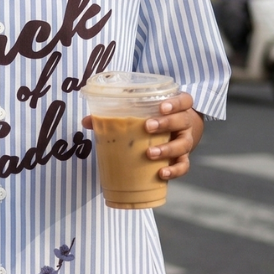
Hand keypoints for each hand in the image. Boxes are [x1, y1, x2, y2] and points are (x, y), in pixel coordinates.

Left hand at [82, 91, 204, 180]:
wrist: (177, 131)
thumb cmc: (154, 117)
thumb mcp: (142, 110)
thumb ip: (117, 111)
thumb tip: (87, 121)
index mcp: (177, 107)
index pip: (184, 100)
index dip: (175, 103)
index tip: (161, 107)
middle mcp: (185, 123)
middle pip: (182, 121)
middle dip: (165, 124)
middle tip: (148, 126)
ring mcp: (185, 141)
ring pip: (183, 145)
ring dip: (167, 149)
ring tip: (149, 153)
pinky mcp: (183, 158)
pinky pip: (183, 166)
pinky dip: (174, 170)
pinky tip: (161, 173)